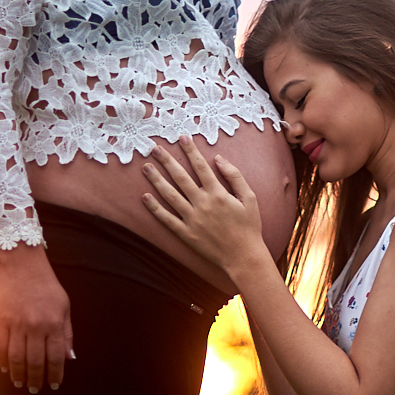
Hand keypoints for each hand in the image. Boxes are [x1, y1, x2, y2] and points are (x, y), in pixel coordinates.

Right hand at [0, 243, 74, 393]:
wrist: (21, 264)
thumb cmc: (47, 285)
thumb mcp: (64, 306)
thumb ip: (66, 333)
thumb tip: (70, 358)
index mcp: (54, 322)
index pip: (56, 357)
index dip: (55, 374)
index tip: (53, 385)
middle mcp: (36, 326)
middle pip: (35, 361)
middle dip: (36, 379)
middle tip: (35, 389)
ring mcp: (16, 324)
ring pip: (16, 358)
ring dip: (18, 374)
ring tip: (20, 383)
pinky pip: (0, 347)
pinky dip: (2, 360)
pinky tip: (6, 368)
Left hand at [142, 136, 266, 274]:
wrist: (243, 256)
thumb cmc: (249, 226)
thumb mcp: (249, 198)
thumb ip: (234, 176)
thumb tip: (219, 158)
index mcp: (218, 193)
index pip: (201, 166)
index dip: (191, 150)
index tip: (182, 137)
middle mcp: (202, 204)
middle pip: (181, 177)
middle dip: (167, 161)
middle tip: (155, 148)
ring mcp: (192, 219)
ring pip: (170, 195)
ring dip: (157, 180)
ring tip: (146, 167)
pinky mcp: (186, 233)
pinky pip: (167, 219)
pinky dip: (155, 208)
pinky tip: (145, 197)